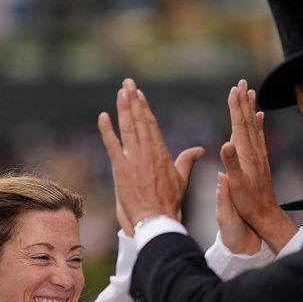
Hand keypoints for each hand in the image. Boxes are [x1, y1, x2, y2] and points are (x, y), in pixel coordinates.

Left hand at [99, 78, 204, 227]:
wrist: (156, 218)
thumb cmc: (169, 201)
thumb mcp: (182, 178)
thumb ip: (187, 160)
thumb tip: (199, 149)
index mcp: (161, 151)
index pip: (150, 123)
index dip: (143, 107)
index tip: (138, 93)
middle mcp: (147, 151)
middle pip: (139, 120)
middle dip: (132, 100)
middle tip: (127, 83)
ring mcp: (133, 159)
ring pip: (127, 128)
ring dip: (123, 108)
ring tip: (120, 92)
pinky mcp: (120, 168)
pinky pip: (112, 145)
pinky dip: (106, 130)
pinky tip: (103, 116)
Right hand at [220, 79, 296, 252]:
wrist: (265, 213)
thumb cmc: (248, 202)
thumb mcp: (236, 184)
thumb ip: (231, 163)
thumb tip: (225, 143)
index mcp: (246, 153)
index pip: (239, 124)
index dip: (235, 106)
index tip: (233, 88)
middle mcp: (254, 150)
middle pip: (247, 119)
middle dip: (243, 100)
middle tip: (242, 82)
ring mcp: (258, 154)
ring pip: (254, 124)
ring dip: (250, 107)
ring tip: (250, 93)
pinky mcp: (260, 159)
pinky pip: (259, 135)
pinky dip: (258, 123)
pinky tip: (260, 116)